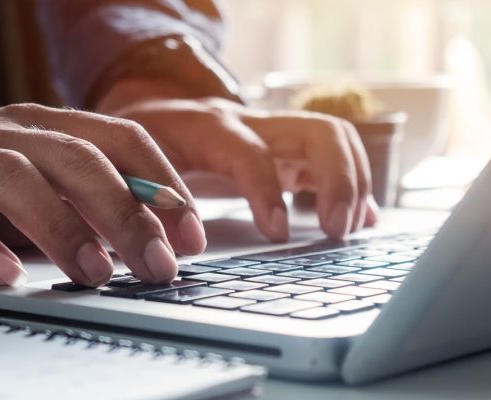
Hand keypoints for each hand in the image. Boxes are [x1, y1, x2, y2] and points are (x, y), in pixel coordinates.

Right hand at [0, 104, 205, 286]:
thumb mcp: (27, 186)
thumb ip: (79, 201)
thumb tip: (151, 239)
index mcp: (39, 125)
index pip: (118, 137)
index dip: (162, 184)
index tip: (190, 233)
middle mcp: (1, 132)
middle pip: (76, 157)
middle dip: (126, 211)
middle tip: (157, 263)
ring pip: (15, 178)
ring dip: (63, 227)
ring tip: (95, 272)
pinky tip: (6, 274)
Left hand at [97, 79, 377, 241]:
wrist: (145, 112)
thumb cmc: (138, 142)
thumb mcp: (131, 165)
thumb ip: (149, 198)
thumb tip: (170, 243)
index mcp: (208, 126)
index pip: (250, 152)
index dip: (267, 191)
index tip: (277, 233)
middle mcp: (251, 123)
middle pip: (317, 132)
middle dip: (339, 180)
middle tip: (336, 231)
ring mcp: (274, 134)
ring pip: (334, 139)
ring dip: (354, 182)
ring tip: (348, 229)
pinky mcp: (286, 150)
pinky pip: (331, 160)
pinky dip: (352, 187)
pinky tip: (359, 219)